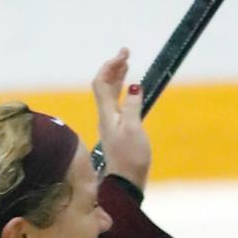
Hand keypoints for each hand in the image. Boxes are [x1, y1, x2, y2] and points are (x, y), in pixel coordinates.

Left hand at [90, 47, 149, 190]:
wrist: (126, 183)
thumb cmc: (130, 158)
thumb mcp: (134, 130)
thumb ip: (133, 107)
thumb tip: (135, 87)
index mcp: (107, 113)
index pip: (101, 82)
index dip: (110, 66)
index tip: (124, 54)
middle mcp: (106, 116)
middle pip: (104, 85)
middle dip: (114, 68)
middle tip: (126, 53)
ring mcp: (111, 124)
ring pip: (110, 94)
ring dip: (118, 78)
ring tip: (127, 65)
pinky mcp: (118, 131)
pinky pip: (117, 104)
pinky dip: (123, 92)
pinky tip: (130, 91)